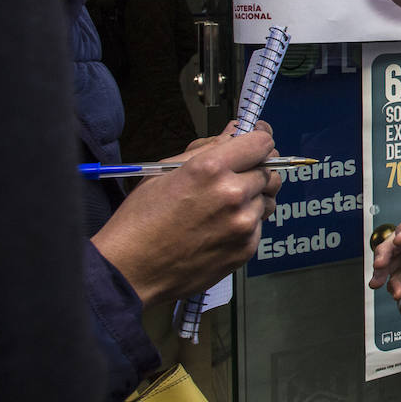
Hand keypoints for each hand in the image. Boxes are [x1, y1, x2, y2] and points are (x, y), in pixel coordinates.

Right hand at [91, 127, 280, 305]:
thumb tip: (235, 130)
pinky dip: (246, 223)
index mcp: (211, 168)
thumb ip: (207, 148)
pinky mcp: (246, 248)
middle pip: (268, 171)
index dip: (258, 141)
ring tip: (222, 207)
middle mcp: (232, 194)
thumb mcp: (165, 171)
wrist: (131, 271)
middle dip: (254, 170)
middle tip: (234, 178)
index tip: (254, 144)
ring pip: (267, 198)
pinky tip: (219, 227)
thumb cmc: (141, 221)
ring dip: (253, 198)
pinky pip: (260, 225)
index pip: (261, 143)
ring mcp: (242, 223)